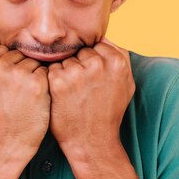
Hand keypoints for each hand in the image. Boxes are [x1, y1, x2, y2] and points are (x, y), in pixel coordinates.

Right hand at [0, 45, 49, 157]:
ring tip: (26, 97)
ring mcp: (17, 73)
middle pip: (20, 54)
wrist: (6, 144)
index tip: (7, 85)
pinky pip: (46, 72)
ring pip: (34, 62)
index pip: (4, 50)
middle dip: (22, 69)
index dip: (9, 66)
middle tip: (18, 93)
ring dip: (34, 76)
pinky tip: (37, 99)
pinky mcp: (36, 83)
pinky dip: (45, 84)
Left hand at [47, 38, 134, 156]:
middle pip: (80, 51)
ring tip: (74, 94)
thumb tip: (105, 37)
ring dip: (65, 73)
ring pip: (65, 59)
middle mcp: (97, 64)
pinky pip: (52, 69)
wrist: (92, 141)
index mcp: (116, 62)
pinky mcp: (58, 81)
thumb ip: (121, 57)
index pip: (97, 45)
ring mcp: (76, 72)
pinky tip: (62, 97)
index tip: (93, 79)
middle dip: (78, 66)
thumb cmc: (109, 113)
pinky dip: (53, 81)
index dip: (92, 62)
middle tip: (83, 89)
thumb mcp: (127, 84)